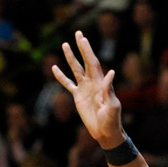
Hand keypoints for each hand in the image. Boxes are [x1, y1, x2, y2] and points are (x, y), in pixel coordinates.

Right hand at [52, 31, 124, 149]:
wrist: (105, 132)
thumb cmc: (112, 120)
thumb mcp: (112, 106)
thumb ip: (109, 90)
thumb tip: (110, 72)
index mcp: (100, 83)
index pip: (93, 63)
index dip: (88, 51)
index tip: (83, 39)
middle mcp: (92, 83)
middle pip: (85, 61)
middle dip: (81, 48)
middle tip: (78, 33)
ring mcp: (84, 89)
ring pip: (76, 69)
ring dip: (71, 58)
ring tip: (65, 45)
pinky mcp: (78, 97)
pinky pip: (68, 84)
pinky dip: (61, 77)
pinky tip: (55, 68)